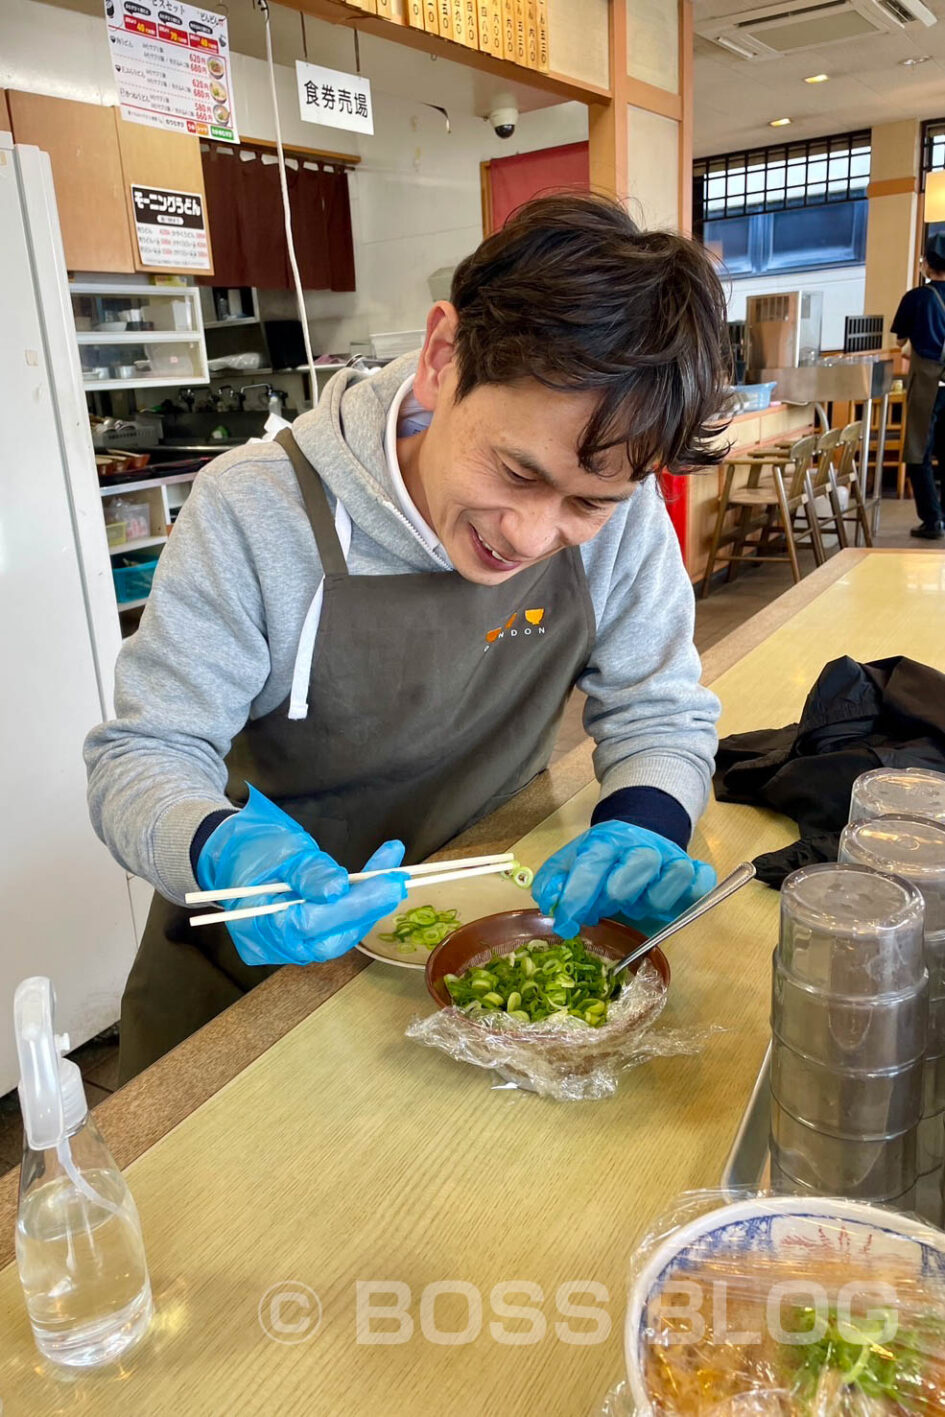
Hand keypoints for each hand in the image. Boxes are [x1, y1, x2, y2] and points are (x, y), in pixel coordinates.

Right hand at [196, 785, 407, 965]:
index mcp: (261, 921)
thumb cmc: (253, 849)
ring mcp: (282, 949)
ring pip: (336, 937)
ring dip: (365, 908)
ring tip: (388, 877)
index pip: (317, 920)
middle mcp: (272, 945)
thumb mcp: (283, 851)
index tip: (390, 881)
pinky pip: (329, 933)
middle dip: (370, 906)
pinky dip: (352, 913)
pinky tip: (369, 890)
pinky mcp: (293, 944)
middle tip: (397, 877)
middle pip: (333, 935)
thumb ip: (310, 873)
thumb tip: (339, 887)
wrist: (228, 857)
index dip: (358, 903)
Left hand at [532, 820, 715, 939]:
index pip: (593, 863)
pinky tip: (673, 907)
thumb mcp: (570, 865)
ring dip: (652, 901)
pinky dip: (691, 896)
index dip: (577, 895)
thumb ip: (554, 882)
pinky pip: (702, 883)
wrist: (636, 840)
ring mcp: (672, 858)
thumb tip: (550, 903)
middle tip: (605, 909)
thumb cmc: (600, 862)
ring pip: (674, 876)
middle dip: (617, 895)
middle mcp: (642, 846)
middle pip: (638, 865)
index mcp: (607, 841)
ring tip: (636, 906)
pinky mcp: (694, 872)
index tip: (566, 923)